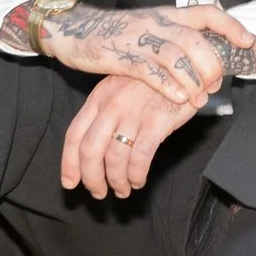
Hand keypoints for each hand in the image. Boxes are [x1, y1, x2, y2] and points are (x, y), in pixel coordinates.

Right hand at [32, 4, 255, 106]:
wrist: (72, 29)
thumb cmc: (115, 33)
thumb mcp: (149, 27)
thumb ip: (174, 38)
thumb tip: (206, 55)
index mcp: (167, 14)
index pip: (206, 13)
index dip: (230, 26)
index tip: (248, 41)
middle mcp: (157, 23)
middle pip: (195, 39)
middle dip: (211, 63)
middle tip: (216, 84)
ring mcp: (139, 38)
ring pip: (176, 56)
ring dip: (193, 79)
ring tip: (200, 98)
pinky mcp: (121, 56)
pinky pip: (150, 71)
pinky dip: (168, 85)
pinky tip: (178, 98)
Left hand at [61, 74, 198, 197]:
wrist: (185, 63)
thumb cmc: (154, 80)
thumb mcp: (121, 88)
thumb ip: (106, 112)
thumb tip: (93, 150)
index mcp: (99, 97)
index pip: (74, 135)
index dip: (69, 163)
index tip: (70, 182)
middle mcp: (112, 105)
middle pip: (90, 151)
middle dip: (92, 178)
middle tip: (99, 192)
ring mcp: (134, 113)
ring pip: (115, 158)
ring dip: (117, 180)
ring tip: (123, 189)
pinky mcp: (157, 121)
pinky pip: (140, 157)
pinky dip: (136, 174)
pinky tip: (138, 180)